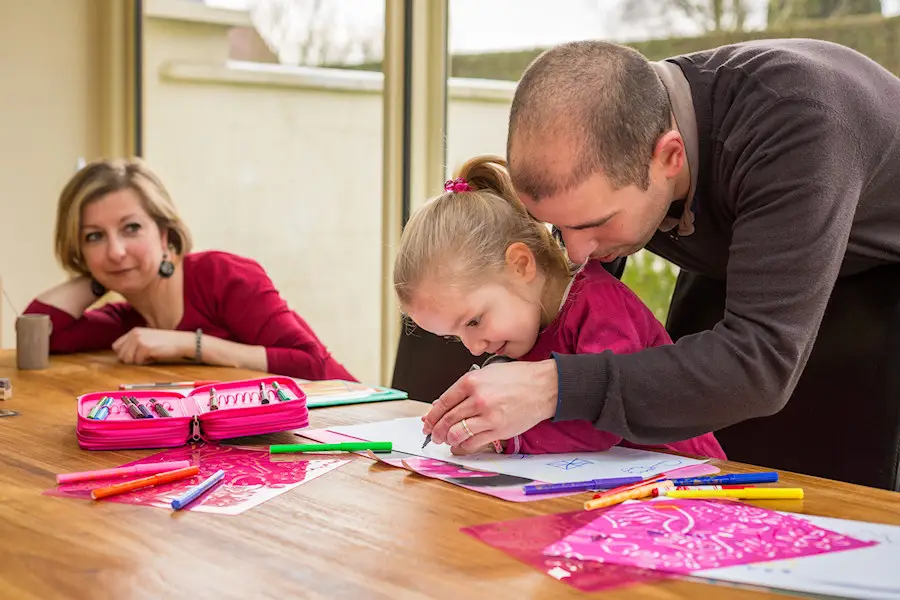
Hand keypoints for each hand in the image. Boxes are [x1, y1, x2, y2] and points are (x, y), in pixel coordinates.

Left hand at [112, 328, 193, 364]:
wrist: (181, 341)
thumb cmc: (166, 343)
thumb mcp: (147, 339)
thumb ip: (134, 344)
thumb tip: (122, 356)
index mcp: (134, 331)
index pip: (116, 346)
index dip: (124, 354)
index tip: (134, 356)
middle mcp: (134, 334)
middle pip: (121, 355)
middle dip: (131, 360)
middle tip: (143, 357)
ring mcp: (139, 340)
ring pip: (128, 360)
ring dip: (138, 361)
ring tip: (149, 356)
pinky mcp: (145, 347)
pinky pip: (138, 362)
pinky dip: (146, 362)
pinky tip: (154, 356)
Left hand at [423, 360, 557, 453]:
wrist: (544, 386)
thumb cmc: (518, 378)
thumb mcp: (487, 373)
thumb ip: (466, 388)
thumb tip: (446, 404)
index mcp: (471, 382)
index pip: (443, 402)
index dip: (432, 415)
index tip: (427, 421)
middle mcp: (477, 399)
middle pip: (447, 419)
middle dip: (435, 430)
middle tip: (433, 434)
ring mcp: (487, 416)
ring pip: (457, 433)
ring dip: (447, 439)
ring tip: (446, 440)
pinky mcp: (498, 430)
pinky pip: (473, 443)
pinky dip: (462, 447)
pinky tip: (459, 447)